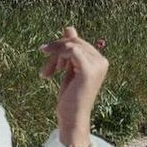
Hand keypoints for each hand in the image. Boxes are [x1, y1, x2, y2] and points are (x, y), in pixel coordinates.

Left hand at [40, 26, 107, 146]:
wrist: (72, 119)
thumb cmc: (70, 99)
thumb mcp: (68, 70)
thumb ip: (70, 50)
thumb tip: (70, 27)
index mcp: (99, 61)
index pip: (78, 43)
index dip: (60, 49)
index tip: (48, 63)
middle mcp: (102, 61)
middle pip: (74, 42)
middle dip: (55, 51)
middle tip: (45, 69)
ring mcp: (97, 64)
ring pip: (70, 45)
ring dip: (54, 56)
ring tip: (46, 73)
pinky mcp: (89, 70)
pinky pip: (71, 50)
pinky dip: (58, 57)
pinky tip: (51, 72)